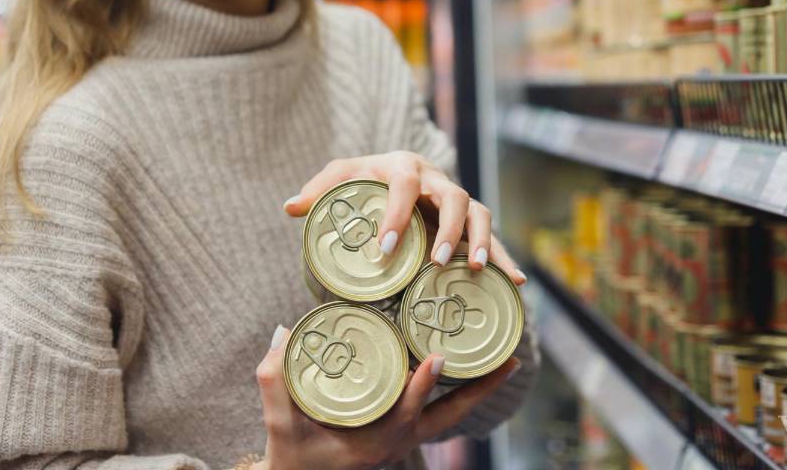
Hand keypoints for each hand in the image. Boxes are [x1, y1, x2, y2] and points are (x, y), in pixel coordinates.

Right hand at [254, 324, 521, 469]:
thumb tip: (284, 330)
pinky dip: (458, 393)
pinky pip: (439, 413)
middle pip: (450, 416)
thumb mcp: (277, 423)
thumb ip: (275, 377)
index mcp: (373, 442)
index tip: (438, 358)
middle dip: (482, 390)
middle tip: (510, 361)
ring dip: (478, 390)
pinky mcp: (403, 434)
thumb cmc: (291, 456)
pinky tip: (469, 367)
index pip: (405, 411)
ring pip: (451, 415)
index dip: (422, 386)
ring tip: (504, 359)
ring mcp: (404, 440)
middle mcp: (397, 442)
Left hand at [283, 152, 525, 283]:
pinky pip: (491, 236)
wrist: (391, 172)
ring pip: (479, 212)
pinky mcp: (469, 220)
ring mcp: (456, 199)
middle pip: (454, 196)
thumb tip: (290, 208)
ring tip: (474, 269)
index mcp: (403, 166)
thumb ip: (318, 191)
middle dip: (448, 230)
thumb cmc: (363, 178)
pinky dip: (503, 257)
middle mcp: (436, 179)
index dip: (396, 214)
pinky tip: (514, 281)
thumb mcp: (340, 177)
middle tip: (435, 262)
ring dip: (480, 240)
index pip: (403, 185)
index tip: (384, 248)